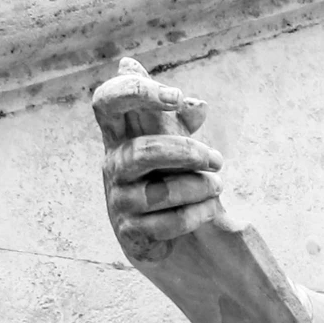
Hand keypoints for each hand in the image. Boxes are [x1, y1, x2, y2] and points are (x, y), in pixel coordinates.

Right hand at [94, 57, 223, 264]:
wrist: (155, 231)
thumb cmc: (164, 174)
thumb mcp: (172, 141)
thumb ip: (182, 120)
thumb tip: (199, 106)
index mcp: (119, 135)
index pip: (106, 101)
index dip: (135, 91)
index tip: (176, 97)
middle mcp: (113, 164)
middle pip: (143, 152)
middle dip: (188, 154)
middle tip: (217, 160)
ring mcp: (118, 199)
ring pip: (160, 192)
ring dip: (198, 187)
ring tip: (217, 186)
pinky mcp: (131, 231)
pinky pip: (170, 222)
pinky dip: (198, 213)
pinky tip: (210, 209)